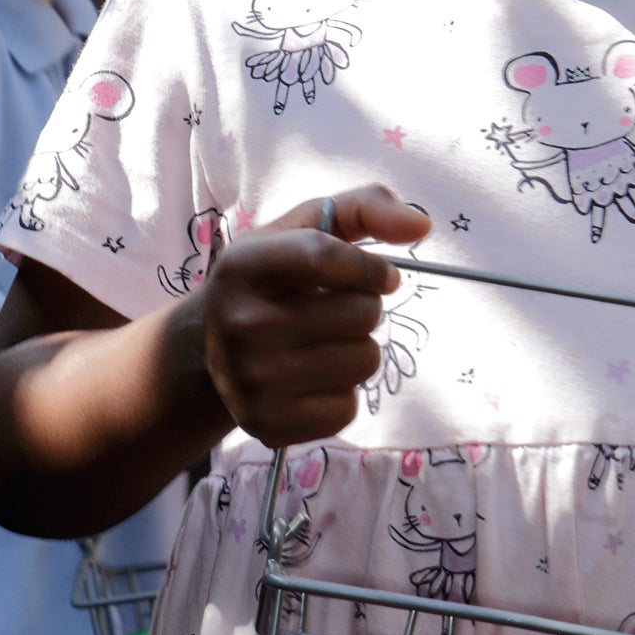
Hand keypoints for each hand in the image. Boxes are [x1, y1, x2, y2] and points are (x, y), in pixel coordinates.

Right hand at [201, 185, 429, 446]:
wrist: (212, 352)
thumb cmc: (275, 281)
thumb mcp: (304, 230)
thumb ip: (365, 208)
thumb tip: (422, 224)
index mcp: (244, 267)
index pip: (327, 257)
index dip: (371, 268)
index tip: (381, 276)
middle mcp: (242, 325)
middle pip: (361, 314)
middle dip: (363, 308)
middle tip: (331, 312)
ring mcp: (253, 381)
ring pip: (364, 361)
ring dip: (357, 351)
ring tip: (322, 344)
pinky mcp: (269, 425)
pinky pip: (348, 408)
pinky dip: (341, 394)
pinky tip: (310, 380)